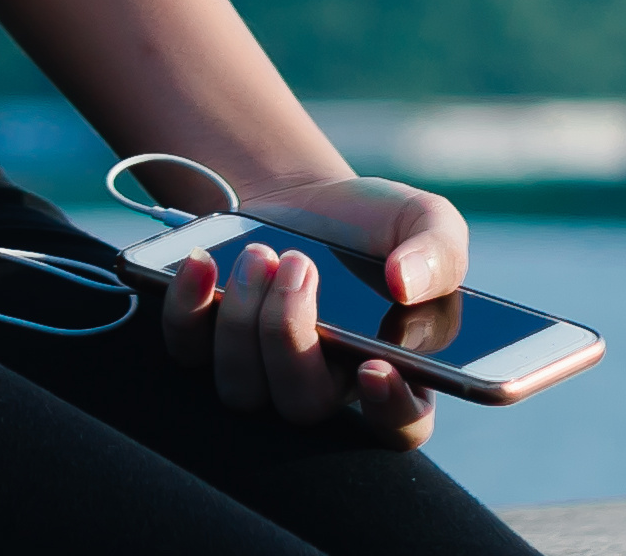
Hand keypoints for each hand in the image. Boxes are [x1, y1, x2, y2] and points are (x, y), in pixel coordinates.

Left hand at [156, 173, 465, 448]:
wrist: (305, 200)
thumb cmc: (372, 226)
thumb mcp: (424, 221)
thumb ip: (438, 252)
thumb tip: (406, 284)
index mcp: (395, 371)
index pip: (401, 425)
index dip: (389, 408)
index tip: (373, 365)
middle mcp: (325, 388)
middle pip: (302, 405)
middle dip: (290, 333)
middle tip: (299, 264)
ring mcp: (262, 375)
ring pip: (241, 388)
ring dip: (243, 320)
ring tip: (261, 254)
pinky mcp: (208, 348)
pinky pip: (186, 352)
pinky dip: (186, 309)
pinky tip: (202, 262)